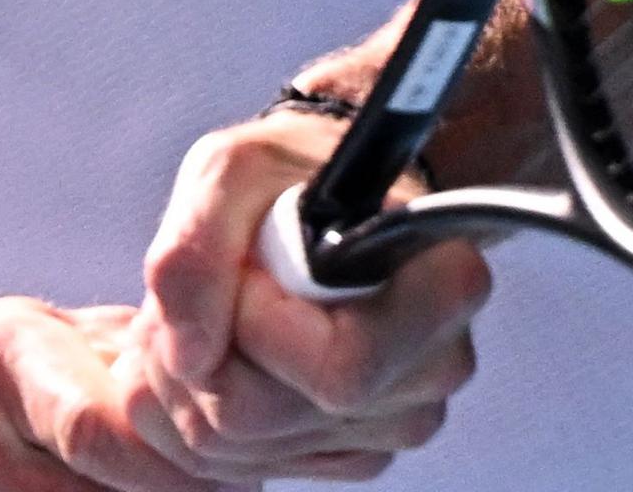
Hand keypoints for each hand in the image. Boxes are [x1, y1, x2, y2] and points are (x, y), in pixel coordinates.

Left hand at [126, 116, 491, 481]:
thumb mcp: (231, 170)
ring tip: (208, 311)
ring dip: (189, 380)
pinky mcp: (352, 451)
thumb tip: (189, 353)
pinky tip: (223, 348)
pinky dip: (202, 407)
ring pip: (238, 445)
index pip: (339, 368)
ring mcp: (395, 421)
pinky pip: (240, 461)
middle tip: (206, 289)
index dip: (261, 326)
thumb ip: (196, 247)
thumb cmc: (293, 174)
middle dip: (202, 352)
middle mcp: (435, 368)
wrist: (324, 200)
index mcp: (443, 287)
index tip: (251, 266)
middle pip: (268, 414)